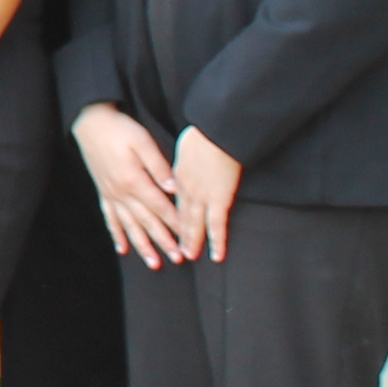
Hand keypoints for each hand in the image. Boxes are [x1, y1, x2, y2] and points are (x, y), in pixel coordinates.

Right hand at [76, 105, 184, 265]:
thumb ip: (159, 166)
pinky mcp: (103, 192)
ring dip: (141, 245)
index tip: (188, 237)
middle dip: (163, 241)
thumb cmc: (119, 129)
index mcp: (134, 180)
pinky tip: (122, 249)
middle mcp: (121, 192)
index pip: (160, 207)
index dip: (175, 223)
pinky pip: (110, 219)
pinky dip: (116, 234)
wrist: (90, 122)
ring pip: (128, 226)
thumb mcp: (142, 141)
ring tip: (153, 262)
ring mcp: (110, 194)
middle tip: (177, 258)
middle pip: (146, 221)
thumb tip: (174, 188)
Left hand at [171, 125, 243, 261]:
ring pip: (195, 224)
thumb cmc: (204, 135)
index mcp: (178, 176)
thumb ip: (183, 163)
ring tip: (190, 256)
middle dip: (178, 234)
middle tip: (177, 251)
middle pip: (181, 216)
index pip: (173, 201)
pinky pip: (217, 225)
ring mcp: (202, 195)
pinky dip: (217, 241)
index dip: (171, 215)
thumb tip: (184, 170)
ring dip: (193, 241)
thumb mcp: (185, 148)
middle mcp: (186, 189)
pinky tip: (217, 255)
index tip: (168, 227)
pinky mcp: (219, 198)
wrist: (217, 131)